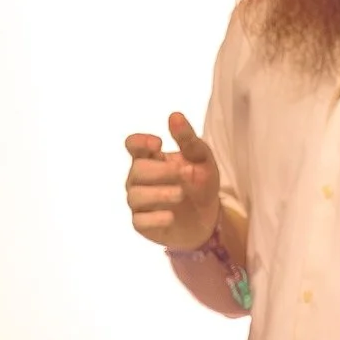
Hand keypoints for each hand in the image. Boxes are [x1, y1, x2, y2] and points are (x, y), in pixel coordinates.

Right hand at [123, 111, 221, 254]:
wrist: (207, 218)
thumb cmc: (200, 182)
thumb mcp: (201, 158)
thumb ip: (188, 139)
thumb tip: (175, 115)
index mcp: (150, 158)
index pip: (132, 145)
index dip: (140, 142)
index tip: (158, 144)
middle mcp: (139, 179)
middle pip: (137, 170)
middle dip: (161, 171)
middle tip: (185, 173)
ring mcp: (139, 202)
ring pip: (136, 196)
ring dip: (160, 193)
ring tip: (181, 194)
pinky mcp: (142, 223)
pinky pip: (140, 221)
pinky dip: (155, 218)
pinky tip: (171, 216)